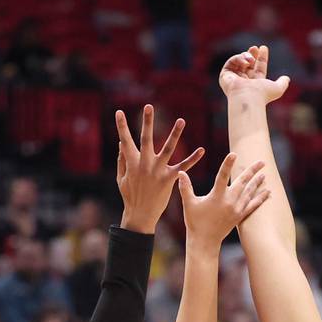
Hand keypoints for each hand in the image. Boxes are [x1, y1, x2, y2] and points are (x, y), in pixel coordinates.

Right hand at [115, 105, 203, 233]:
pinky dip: (193, 159)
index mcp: (132, 162)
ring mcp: (157, 171)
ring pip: (167, 149)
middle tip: (148, 106)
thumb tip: (121, 144)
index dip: (122, 126)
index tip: (119, 112)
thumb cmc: (130, 196)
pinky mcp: (169, 179)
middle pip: (146, 139)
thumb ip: (122, 160)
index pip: (125, 140)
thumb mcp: (121, 178)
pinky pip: (183, 167)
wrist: (140, 214)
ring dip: (175, 134)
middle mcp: (144, 164)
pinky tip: (202, 150)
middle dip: (147, 122)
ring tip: (181, 120)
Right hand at [179, 153, 268, 249]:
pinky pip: (253, 205)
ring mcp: (236, 209)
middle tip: (262, 161)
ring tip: (264, 173)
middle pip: (242, 182)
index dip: (227, 165)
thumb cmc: (195, 222)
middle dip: (252, 171)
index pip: (222, 176)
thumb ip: (185, 187)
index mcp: (216, 197)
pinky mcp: (240, 216)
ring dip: (257, 182)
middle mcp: (228, 202)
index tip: (234, 154)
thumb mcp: (188, 204)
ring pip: (249, 192)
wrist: (205, 241)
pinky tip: (267, 192)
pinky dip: (260, 198)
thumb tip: (180, 172)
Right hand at [219, 44, 289, 103]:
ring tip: (251, 59)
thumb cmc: (262, 94)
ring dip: (246, 56)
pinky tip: (245, 62)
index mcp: (255, 83)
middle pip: (247, 63)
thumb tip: (287, 79)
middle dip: (251, 54)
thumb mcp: (277, 89)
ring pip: (239, 61)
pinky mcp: (225, 76)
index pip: (258, 68)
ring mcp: (234, 78)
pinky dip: (238, 58)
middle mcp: (244, 81)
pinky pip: (231, 62)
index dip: (261, 57)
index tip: (263, 47)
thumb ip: (282, 83)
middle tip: (254, 48)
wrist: (248, 97)